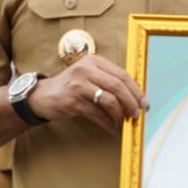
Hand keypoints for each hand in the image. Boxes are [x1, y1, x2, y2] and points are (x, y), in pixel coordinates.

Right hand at [28, 54, 147, 128]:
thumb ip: (109, 81)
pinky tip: (111, 125)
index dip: (136, 90)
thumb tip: (136, 97)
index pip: (122, 74)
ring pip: (110, 100)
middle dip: (131, 102)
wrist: (43, 96)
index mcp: (94, 61)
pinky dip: (108, 121)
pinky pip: (98, 113)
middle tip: (136, 113)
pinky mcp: (73, 101)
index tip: (144, 102)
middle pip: (118, 86)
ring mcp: (78, 85)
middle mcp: (86, 70)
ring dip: (120, 113)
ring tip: (122, 120)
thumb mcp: (90, 76)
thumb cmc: (72, 87)